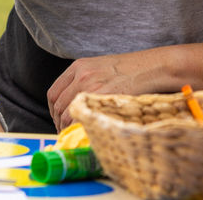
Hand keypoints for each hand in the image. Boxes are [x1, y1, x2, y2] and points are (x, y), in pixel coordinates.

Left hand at [48, 51, 169, 130]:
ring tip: (74, 135)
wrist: (149, 67)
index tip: (58, 120)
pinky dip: (79, 127)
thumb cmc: (128, 70)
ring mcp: (91, 86)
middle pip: (58, 105)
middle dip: (59, 122)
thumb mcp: (99, 67)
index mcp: (78, 67)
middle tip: (65, 132)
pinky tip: (84, 133)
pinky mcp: (103, 96)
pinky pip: (82, 116)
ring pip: (67, 113)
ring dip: (67, 127)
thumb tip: (74, 104)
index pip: (53, 93)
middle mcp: (81, 75)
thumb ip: (84, 81)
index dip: (53, 111)